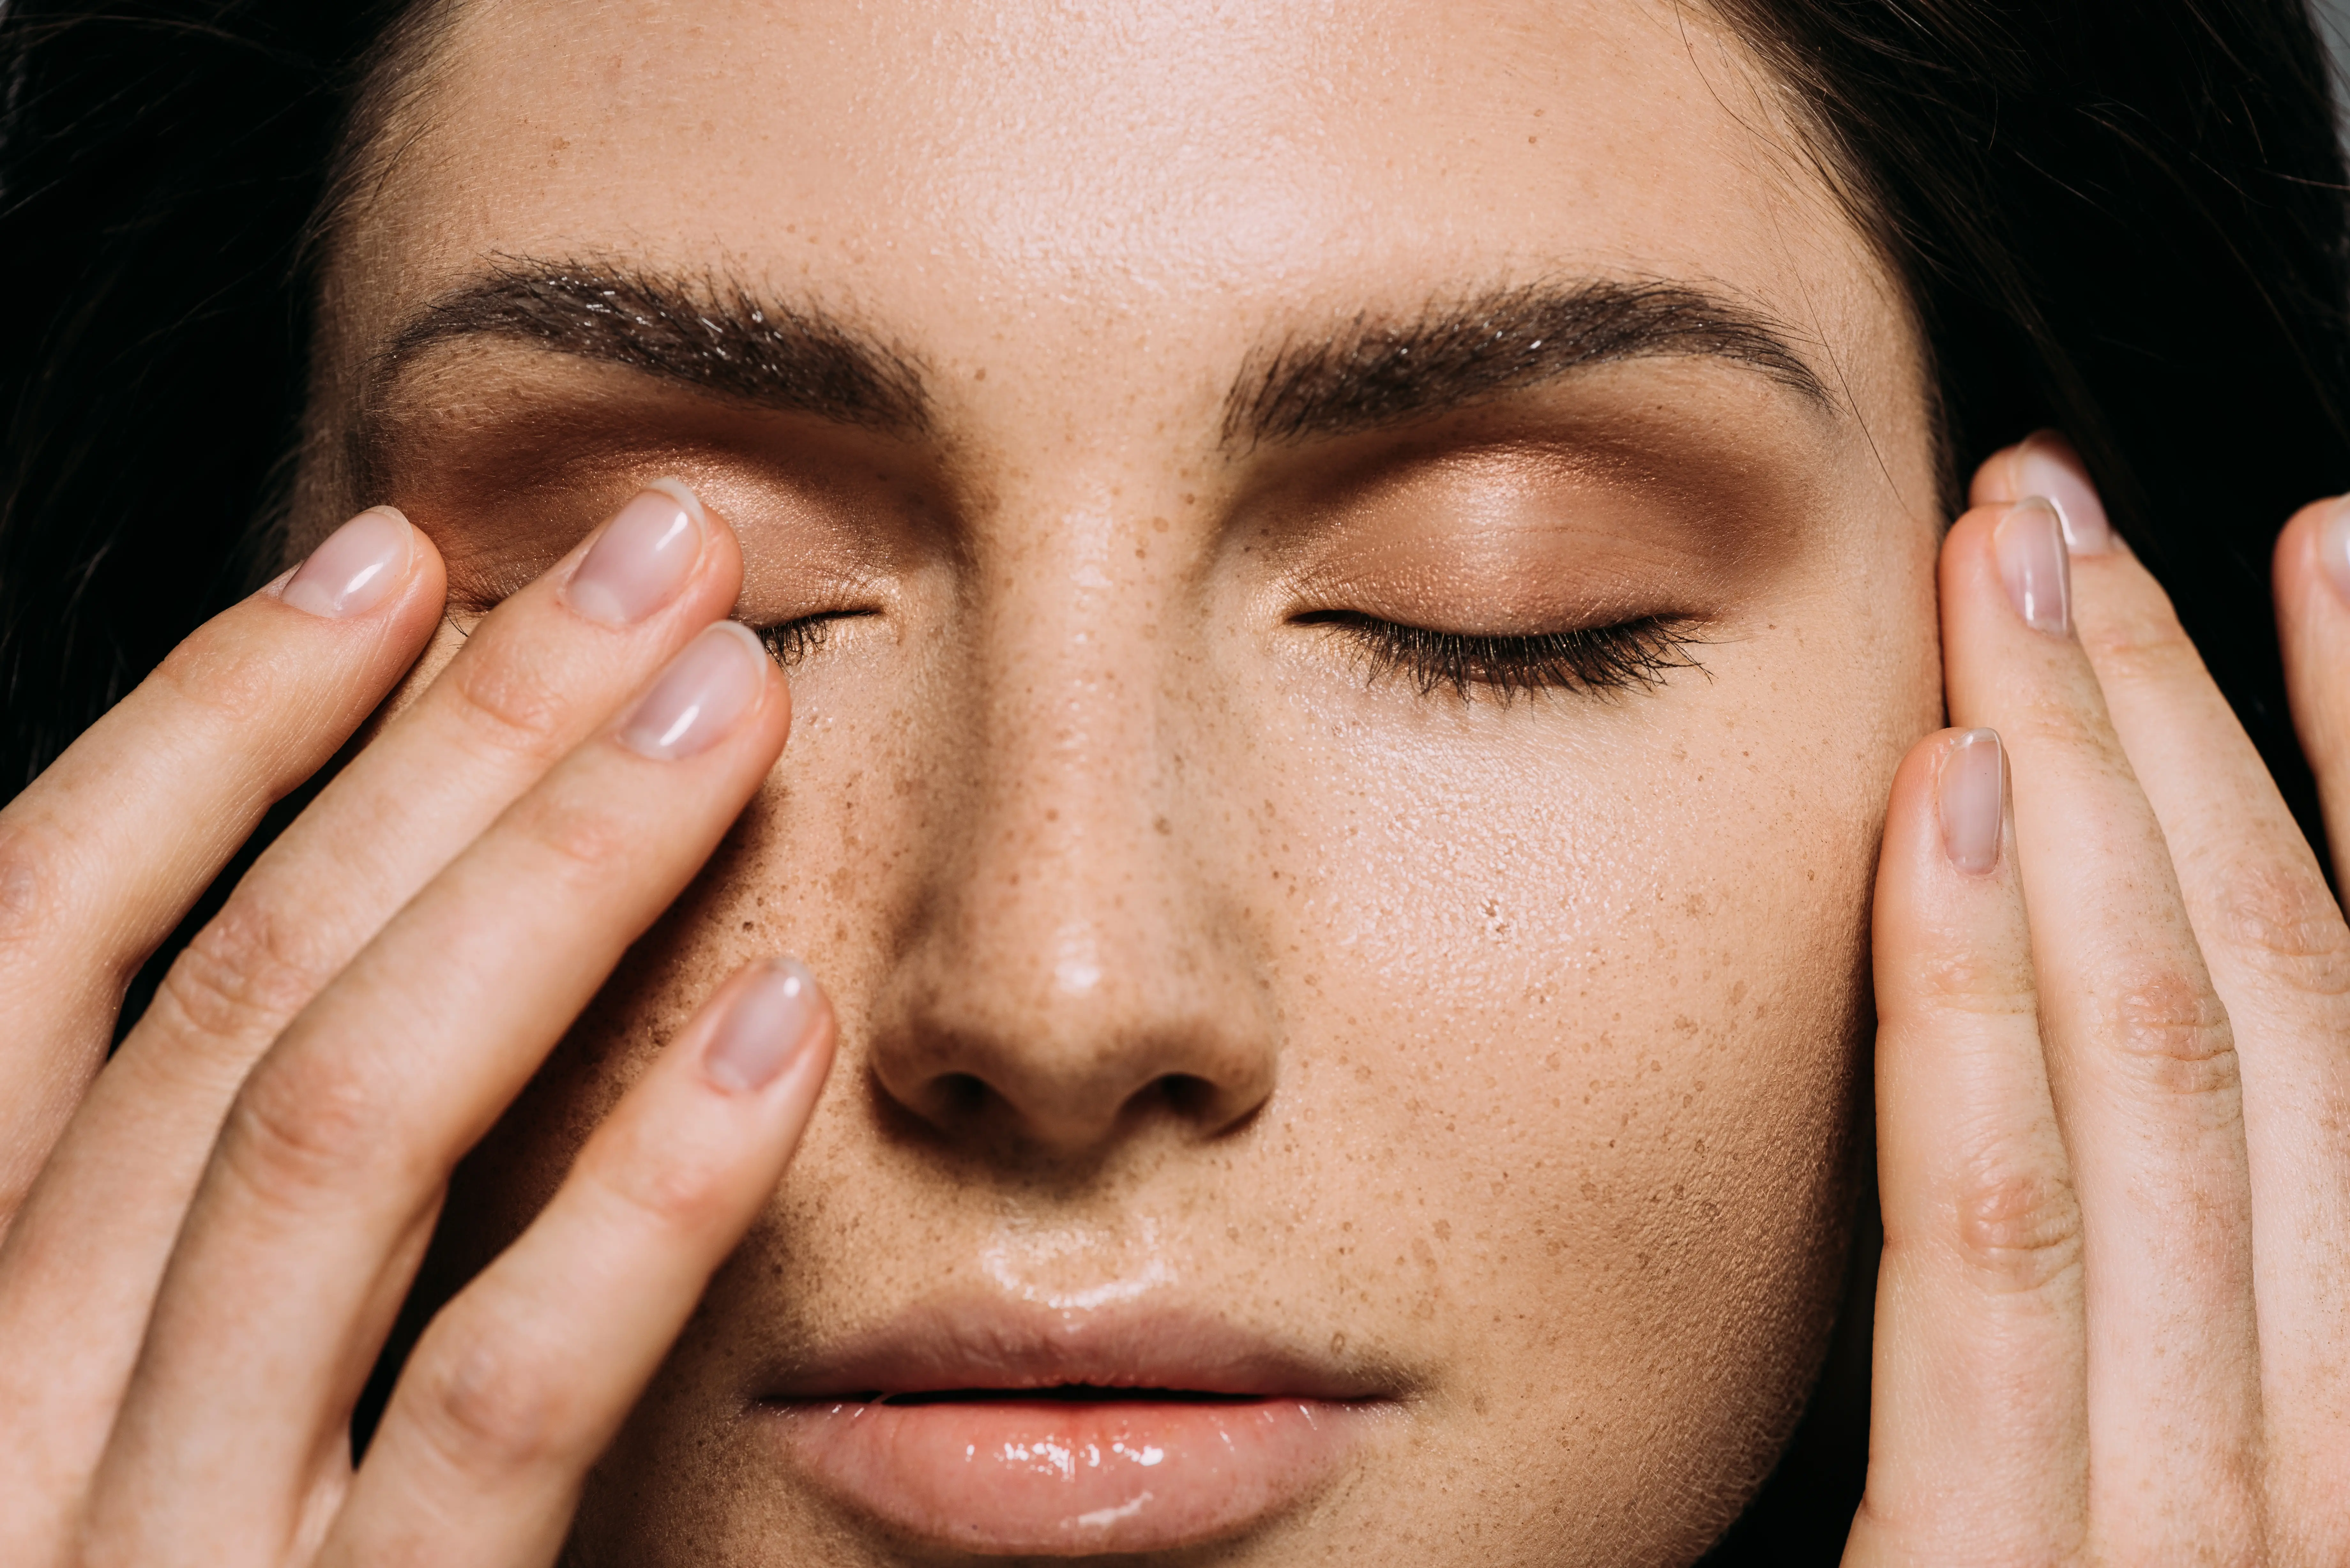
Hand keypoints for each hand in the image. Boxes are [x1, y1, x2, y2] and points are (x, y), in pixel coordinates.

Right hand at [0, 485, 833, 1565]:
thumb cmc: (139, 1562)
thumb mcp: (88, 1396)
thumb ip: (153, 1205)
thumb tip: (325, 926)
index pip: (29, 952)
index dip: (208, 729)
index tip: (387, 555)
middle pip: (224, 1002)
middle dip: (432, 748)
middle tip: (641, 555)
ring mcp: (143, 1554)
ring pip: (330, 1143)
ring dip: (542, 888)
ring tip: (727, 696)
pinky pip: (483, 1409)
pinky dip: (625, 1204)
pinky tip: (773, 1035)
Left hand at [1852, 435, 2349, 1562]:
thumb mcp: (2182, 1454)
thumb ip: (2175, 1264)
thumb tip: (2116, 989)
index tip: (2310, 557)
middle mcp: (2344, 1446)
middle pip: (2284, 1019)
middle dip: (2187, 737)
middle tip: (2078, 513)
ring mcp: (2213, 1532)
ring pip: (2172, 1095)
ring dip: (2097, 807)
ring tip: (2029, 578)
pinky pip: (2006, 1265)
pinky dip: (1979, 1024)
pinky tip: (1939, 812)